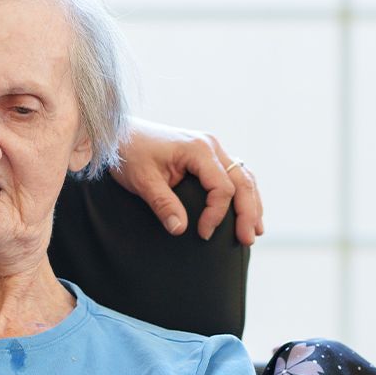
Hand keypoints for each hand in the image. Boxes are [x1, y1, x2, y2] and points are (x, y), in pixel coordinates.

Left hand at [110, 119, 264, 245]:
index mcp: (198, 149)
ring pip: (243, 177)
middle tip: (247, 240)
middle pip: (242, 181)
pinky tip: (246, 212)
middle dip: (248, 212)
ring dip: (252, 204)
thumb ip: (162, 203)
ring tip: (255, 231)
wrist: (121, 134)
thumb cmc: (130, 154)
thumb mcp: (143, 180)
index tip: (203, 234)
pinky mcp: (207, 156)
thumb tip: (179, 230)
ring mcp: (212, 149)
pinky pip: (233, 175)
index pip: (222, 187)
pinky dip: (243, 194)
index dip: (217, 214)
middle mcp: (211, 146)